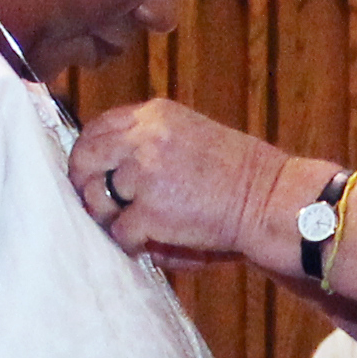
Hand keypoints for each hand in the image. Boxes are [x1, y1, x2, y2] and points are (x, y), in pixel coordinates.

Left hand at [67, 100, 299, 272]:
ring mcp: (144, 173)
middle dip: (85, 185)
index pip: (98, 127)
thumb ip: (150, 142)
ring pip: (95, 196)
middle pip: (84, 157)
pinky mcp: (149, 211)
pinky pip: (119, 231)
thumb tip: (106, 169)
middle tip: (99, 206)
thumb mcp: (192, 136)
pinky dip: (132, 242)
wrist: (271, 200)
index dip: (89, 155)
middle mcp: (145, 137)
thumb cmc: (240, 176)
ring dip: (109, 216)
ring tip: (131, 226)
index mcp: (156, 114)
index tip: (92, 174)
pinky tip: (150, 243)